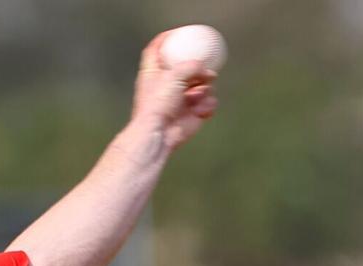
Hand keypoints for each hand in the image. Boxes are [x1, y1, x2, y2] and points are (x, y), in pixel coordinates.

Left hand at [131, 31, 218, 150]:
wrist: (158, 134)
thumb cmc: (158, 104)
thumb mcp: (174, 75)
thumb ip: (191, 66)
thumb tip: (207, 72)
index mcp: (153, 74)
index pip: (155, 51)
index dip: (165, 40)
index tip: (178, 33)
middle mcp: (165, 86)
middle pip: (184, 68)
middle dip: (197, 67)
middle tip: (204, 68)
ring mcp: (180, 100)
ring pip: (202, 84)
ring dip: (205, 88)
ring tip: (197, 95)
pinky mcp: (192, 113)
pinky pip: (209, 102)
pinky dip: (208, 105)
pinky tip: (200, 111)